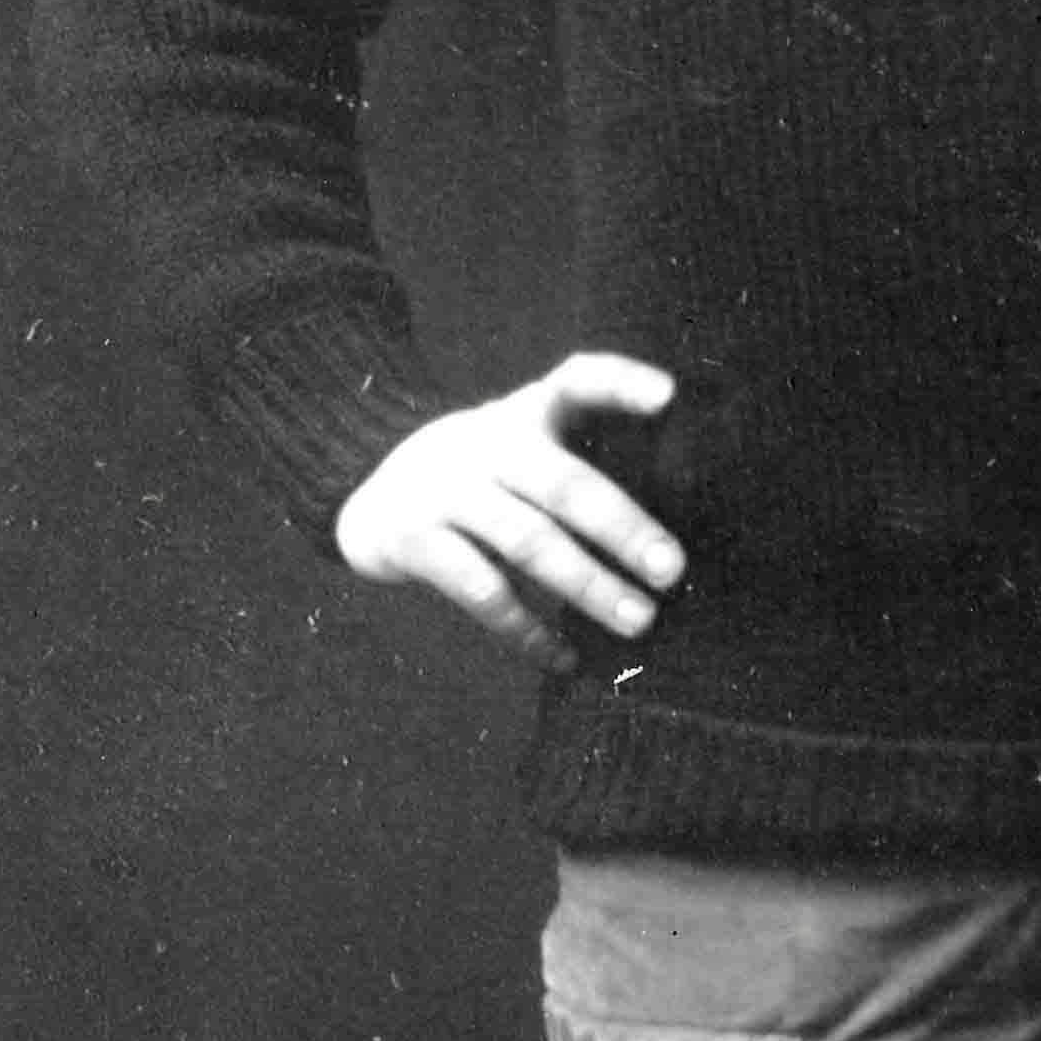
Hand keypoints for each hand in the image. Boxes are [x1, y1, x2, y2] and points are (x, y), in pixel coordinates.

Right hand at [332, 353, 683, 659]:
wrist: (367, 492)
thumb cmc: (484, 476)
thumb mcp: (521, 442)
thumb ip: (583, 457)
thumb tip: (671, 529)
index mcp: (525, 414)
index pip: (576, 382)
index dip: (621, 383)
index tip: (669, 396)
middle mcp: (487, 445)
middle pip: (563, 482)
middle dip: (622, 527)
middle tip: (673, 571)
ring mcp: (446, 490)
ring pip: (528, 542)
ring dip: (587, 585)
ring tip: (639, 621)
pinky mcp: (414, 540)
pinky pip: (482, 591)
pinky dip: (527, 630)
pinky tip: (565, 658)